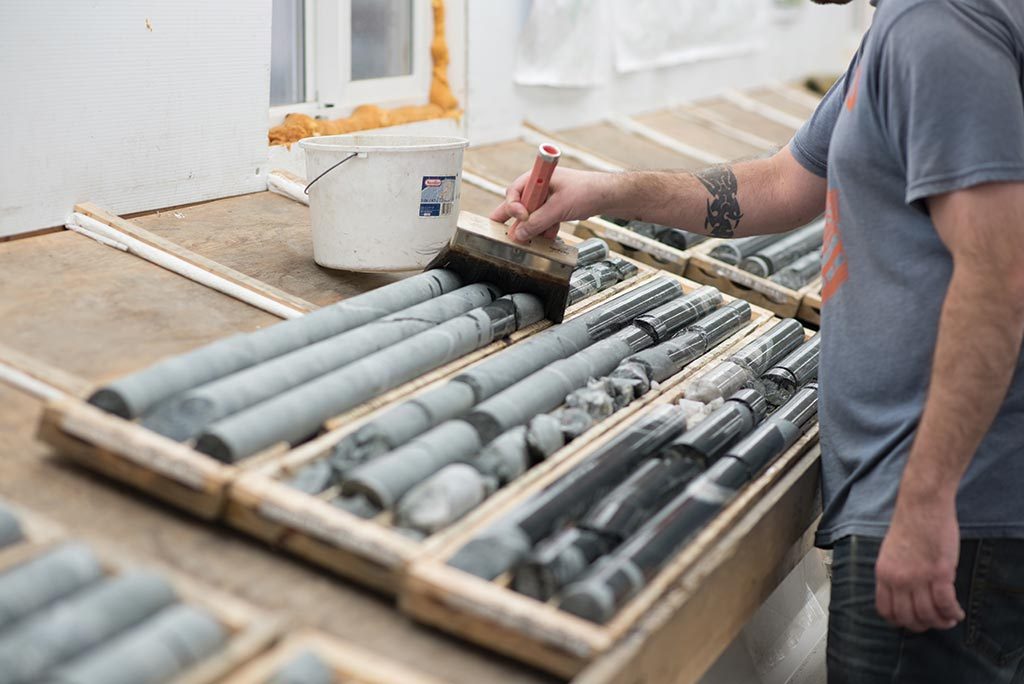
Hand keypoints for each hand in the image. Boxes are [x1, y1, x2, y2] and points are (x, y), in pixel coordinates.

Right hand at [489, 168, 617, 241]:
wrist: (607, 196)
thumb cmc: (586, 191)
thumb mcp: (558, 208)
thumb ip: (537, 222)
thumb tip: (520, 234)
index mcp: (537, 178)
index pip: (514, 192)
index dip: (514, 207)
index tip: (522, 218)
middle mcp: (539, 187)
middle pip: (518, 204)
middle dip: (514, 220)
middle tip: (500, 231)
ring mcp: (546, 198)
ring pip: (531, 216)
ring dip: (532, 228)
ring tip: (532, 240)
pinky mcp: (554, 208)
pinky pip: (542, 221)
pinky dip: (544, 229)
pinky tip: (548, 236)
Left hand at [875, 489, 964, 632]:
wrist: (922, 504)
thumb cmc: (910, 524)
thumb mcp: (890, 552)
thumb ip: (895, 573)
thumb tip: (905, 594)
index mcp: (883, 573)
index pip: (885, 609)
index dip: (899, 621)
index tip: (912, 621)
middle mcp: (898, 579)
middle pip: (907, 617)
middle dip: (922, 625)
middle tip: (934, 623)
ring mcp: (918, 577)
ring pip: (928, 614)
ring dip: (941, 622)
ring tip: (949, 619)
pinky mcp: (940, 572)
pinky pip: (946, 604)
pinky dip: (953, 613)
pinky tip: (957, 612)